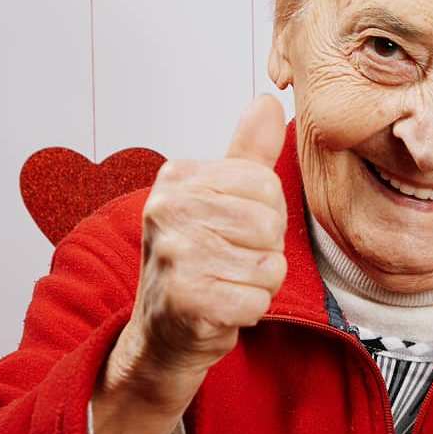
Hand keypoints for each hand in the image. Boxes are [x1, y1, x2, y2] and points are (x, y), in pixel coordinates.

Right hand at [102, 93, 288, 416]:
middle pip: (271, 225)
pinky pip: (257, 301)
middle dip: (264, 252)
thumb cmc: (198, 261)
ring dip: (258, 284)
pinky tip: (221, 308)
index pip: (267, 184)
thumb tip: (269, 100)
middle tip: (230, 262)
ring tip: (225, 284)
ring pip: (270, 266)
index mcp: (177, 177)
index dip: (267, 217)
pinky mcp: (185, 299)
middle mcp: (167, 209)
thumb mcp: (219, 199)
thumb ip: (247, 154)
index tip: (235, 232)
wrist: (162, 333)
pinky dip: (248, 312)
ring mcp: (173, 254)